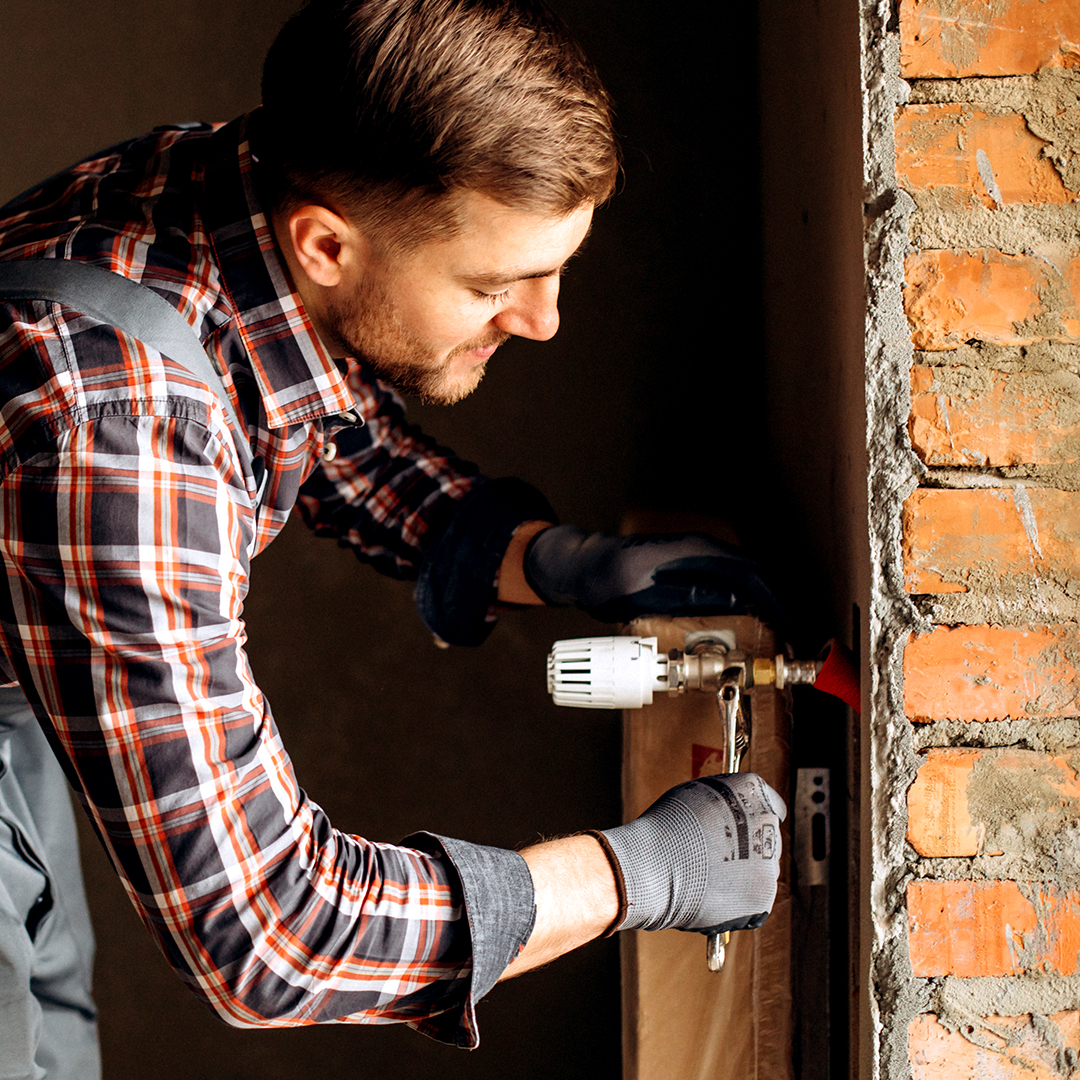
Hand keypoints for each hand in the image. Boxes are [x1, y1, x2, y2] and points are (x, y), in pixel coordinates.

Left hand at [523, 526, 780, 624]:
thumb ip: (693, 596)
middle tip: (786, 643)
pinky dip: (743, 604)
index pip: (754, 577)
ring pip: (745, 581)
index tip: (787, 633)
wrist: (584, 567)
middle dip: (776, 610)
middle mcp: (704, 549)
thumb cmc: (610, 580)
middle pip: (756, 578)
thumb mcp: (649, 596)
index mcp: (698, 552)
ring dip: (762, 608)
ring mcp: (698, 556)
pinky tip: (745, 625)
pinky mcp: (691, 568)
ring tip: (772, 639)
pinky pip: (728, 583)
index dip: (777, 606)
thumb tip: (738, 601)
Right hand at [598, 772, 785, 933]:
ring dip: (743, 875)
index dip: (753, 818)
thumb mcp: (695, 793)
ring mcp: (769, 861)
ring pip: (762, 871)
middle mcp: (768, 822)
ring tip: (708, 878)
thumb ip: (723, 800)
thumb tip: (729, 810)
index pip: (771, 804)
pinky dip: (738, 901)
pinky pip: (754, 900)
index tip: (742, 830)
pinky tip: (712, 896)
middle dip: (747, 848)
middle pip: (766, 839)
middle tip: (716, 857)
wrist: (654, 866)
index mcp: (753, 790)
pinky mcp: (763, 896)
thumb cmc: (665, 826)